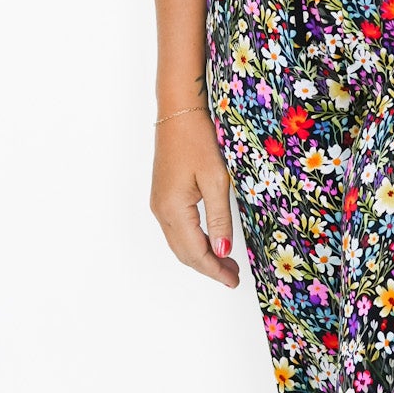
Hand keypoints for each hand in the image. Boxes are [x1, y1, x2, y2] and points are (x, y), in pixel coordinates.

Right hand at [150, 106, 240, 287]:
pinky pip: (177, 230)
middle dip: (209, 267)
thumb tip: (223, 251)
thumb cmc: (198, 139)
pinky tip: (210, 241)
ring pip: (179, 243)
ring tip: (225, 263)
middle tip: (233, 276)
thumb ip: (219, 218)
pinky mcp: (163, 196)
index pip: (196, 252)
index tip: (233, 281)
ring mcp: (160, 204)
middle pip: (184, 253)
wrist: (178, 111)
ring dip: (201, 256)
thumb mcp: (216, 179)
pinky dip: (194, 242)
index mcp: (174, 209)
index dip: (215, 270)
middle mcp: (161, 210)